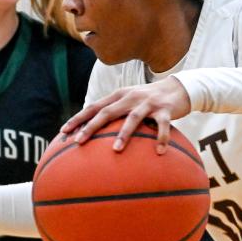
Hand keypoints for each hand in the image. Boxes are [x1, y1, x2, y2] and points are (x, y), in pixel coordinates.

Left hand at [60, 76, 191, 153]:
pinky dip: (161, 138)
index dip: (78, 119)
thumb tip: (91, 133)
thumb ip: (113, 113)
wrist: (178, 88)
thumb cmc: (148, 100)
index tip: (63, 131)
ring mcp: (148, 103)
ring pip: (133, 118)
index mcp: (118, 96)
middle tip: (79, 142)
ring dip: (123, 134)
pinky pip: (163, 126)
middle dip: (91, 126)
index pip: (94, 107)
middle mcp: (131, 97)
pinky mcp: (166, 110)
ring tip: (115, 149)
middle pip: (107, 112)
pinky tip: (159, 152)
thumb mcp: (129, 102)